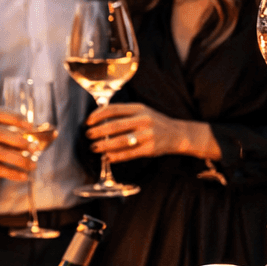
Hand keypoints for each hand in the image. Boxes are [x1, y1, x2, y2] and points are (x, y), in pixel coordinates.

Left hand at [86, 103, 219, 162]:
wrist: (178, 134)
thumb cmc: (155, 122)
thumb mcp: (142, 111)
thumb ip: (124, 113)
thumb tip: (99, 118)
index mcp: (139, 108)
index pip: (114, 109)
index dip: (98, 115)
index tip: (88, 121)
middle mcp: (143, 120)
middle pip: (115, 125)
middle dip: (98, 131)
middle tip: (88, 135)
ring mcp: (147, 135)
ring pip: (120, 141)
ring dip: (104, 145)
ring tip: (94, 147)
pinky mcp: (150, 149)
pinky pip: (129, 153)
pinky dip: (116, 156)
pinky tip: (107, 157)